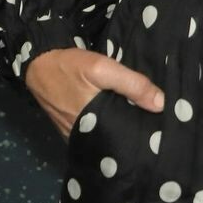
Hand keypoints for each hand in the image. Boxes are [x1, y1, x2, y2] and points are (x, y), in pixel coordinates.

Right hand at [25, 46, 163, 140]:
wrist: (38, 63)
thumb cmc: (69, 67)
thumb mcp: (102, 68)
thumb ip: (132, 84)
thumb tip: (161, 104)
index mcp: (94, 127)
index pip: (126, 140)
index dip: (145, 136)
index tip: (164, 131)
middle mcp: (85, 137)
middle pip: (117, 140)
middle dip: (135, 134)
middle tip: (159, 127)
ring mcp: (76, 136)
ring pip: (106, 137)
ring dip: (122, 130)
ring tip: (147, 123)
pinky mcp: (72, 130)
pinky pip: (95, 132)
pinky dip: (108, 126)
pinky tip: (123, 118)